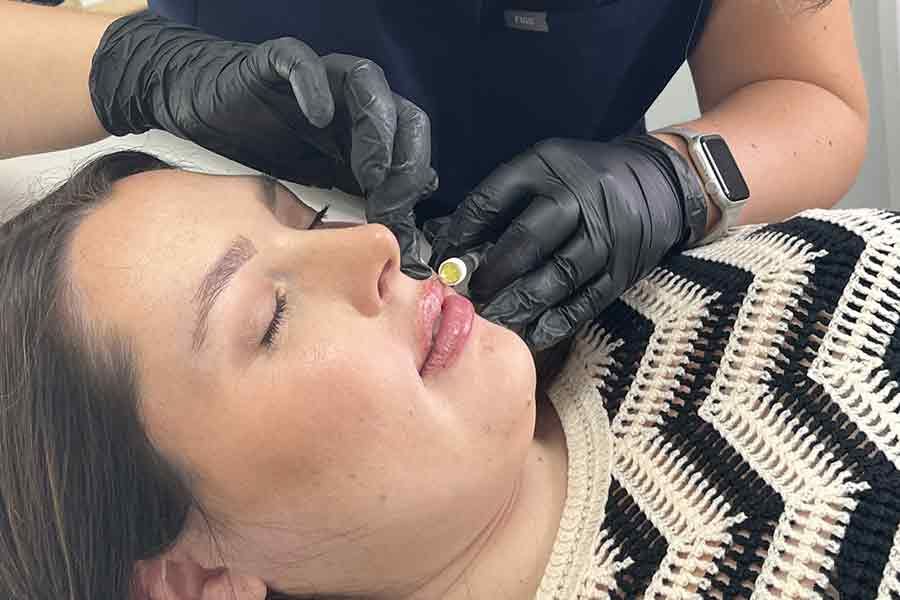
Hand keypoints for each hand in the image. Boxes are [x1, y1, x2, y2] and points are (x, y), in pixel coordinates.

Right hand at [90, 12, 436, 276]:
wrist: (202, 114)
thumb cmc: (261, 152)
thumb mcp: (317, 190)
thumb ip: (358, 205)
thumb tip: (406, 238)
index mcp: (366, 134)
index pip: (412, 148)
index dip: (413, 184)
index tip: (398, 227)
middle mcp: (351, 104)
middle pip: (403, 115)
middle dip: (405, 160)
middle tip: (388, 199)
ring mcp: (319, 80)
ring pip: (367, 82)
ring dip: (376, 127)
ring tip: (369, 171)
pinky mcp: (277, 62)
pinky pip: (302, 63)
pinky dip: (314, 85)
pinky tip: (316, 117)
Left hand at [430, 136, 707, 349]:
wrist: (661, 183)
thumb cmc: (585, 180)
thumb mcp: (545, 170)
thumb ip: (503, 202)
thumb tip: (450, 244)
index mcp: (549, 166)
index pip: (495, 198)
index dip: (464, 232)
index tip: (446, 259)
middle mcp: (580, 197)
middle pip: (528, 237)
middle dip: (493, 272)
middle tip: (469, 295)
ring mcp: (606, 234)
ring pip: (558, 274)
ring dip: (520, 302)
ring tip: (493, 320)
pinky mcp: (623, 268)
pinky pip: (587, 300)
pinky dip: (557, 320)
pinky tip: (532, 333)